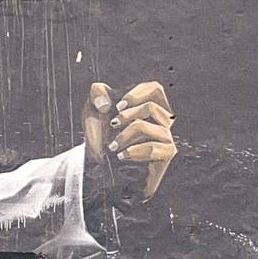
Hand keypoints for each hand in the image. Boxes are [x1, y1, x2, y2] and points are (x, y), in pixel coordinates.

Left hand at [80, 79, 176, 198]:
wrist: (99, 168)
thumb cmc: (100, 139)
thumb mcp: (93, 111)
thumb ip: (97, 94)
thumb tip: (105, 103)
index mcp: (146, 107)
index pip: (155, 90)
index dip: (138, 94)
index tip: (118, 106)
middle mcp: (159, 121)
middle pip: (154, 107)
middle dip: (130, 115)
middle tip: (113, 124)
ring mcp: (165, 138)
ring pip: (155, 128)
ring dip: (128, 135)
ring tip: (113, 146)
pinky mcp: (165, 155)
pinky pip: (156, 147)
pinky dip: (136, 150)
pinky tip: (122, 155)